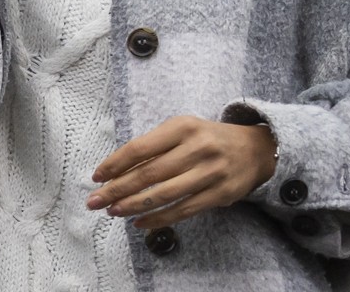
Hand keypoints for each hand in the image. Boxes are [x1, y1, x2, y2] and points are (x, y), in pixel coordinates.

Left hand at [86, 116, 276, 228]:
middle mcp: (197, 148)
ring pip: (165, 194)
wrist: (254, 148)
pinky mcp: (221, 194)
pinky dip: (159, 219)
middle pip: (150, 173)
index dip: (115, 164)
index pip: (140, 148)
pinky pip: (184, 210)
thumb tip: (116, 172)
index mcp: (182, 127)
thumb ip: (153, 147)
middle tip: (95, 201)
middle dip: (118, 189)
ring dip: (135, 206)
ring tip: (114, 211)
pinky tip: (140, 223)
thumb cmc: (206, 138)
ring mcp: (211, 172)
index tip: (97, 177)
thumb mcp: (182, 130)